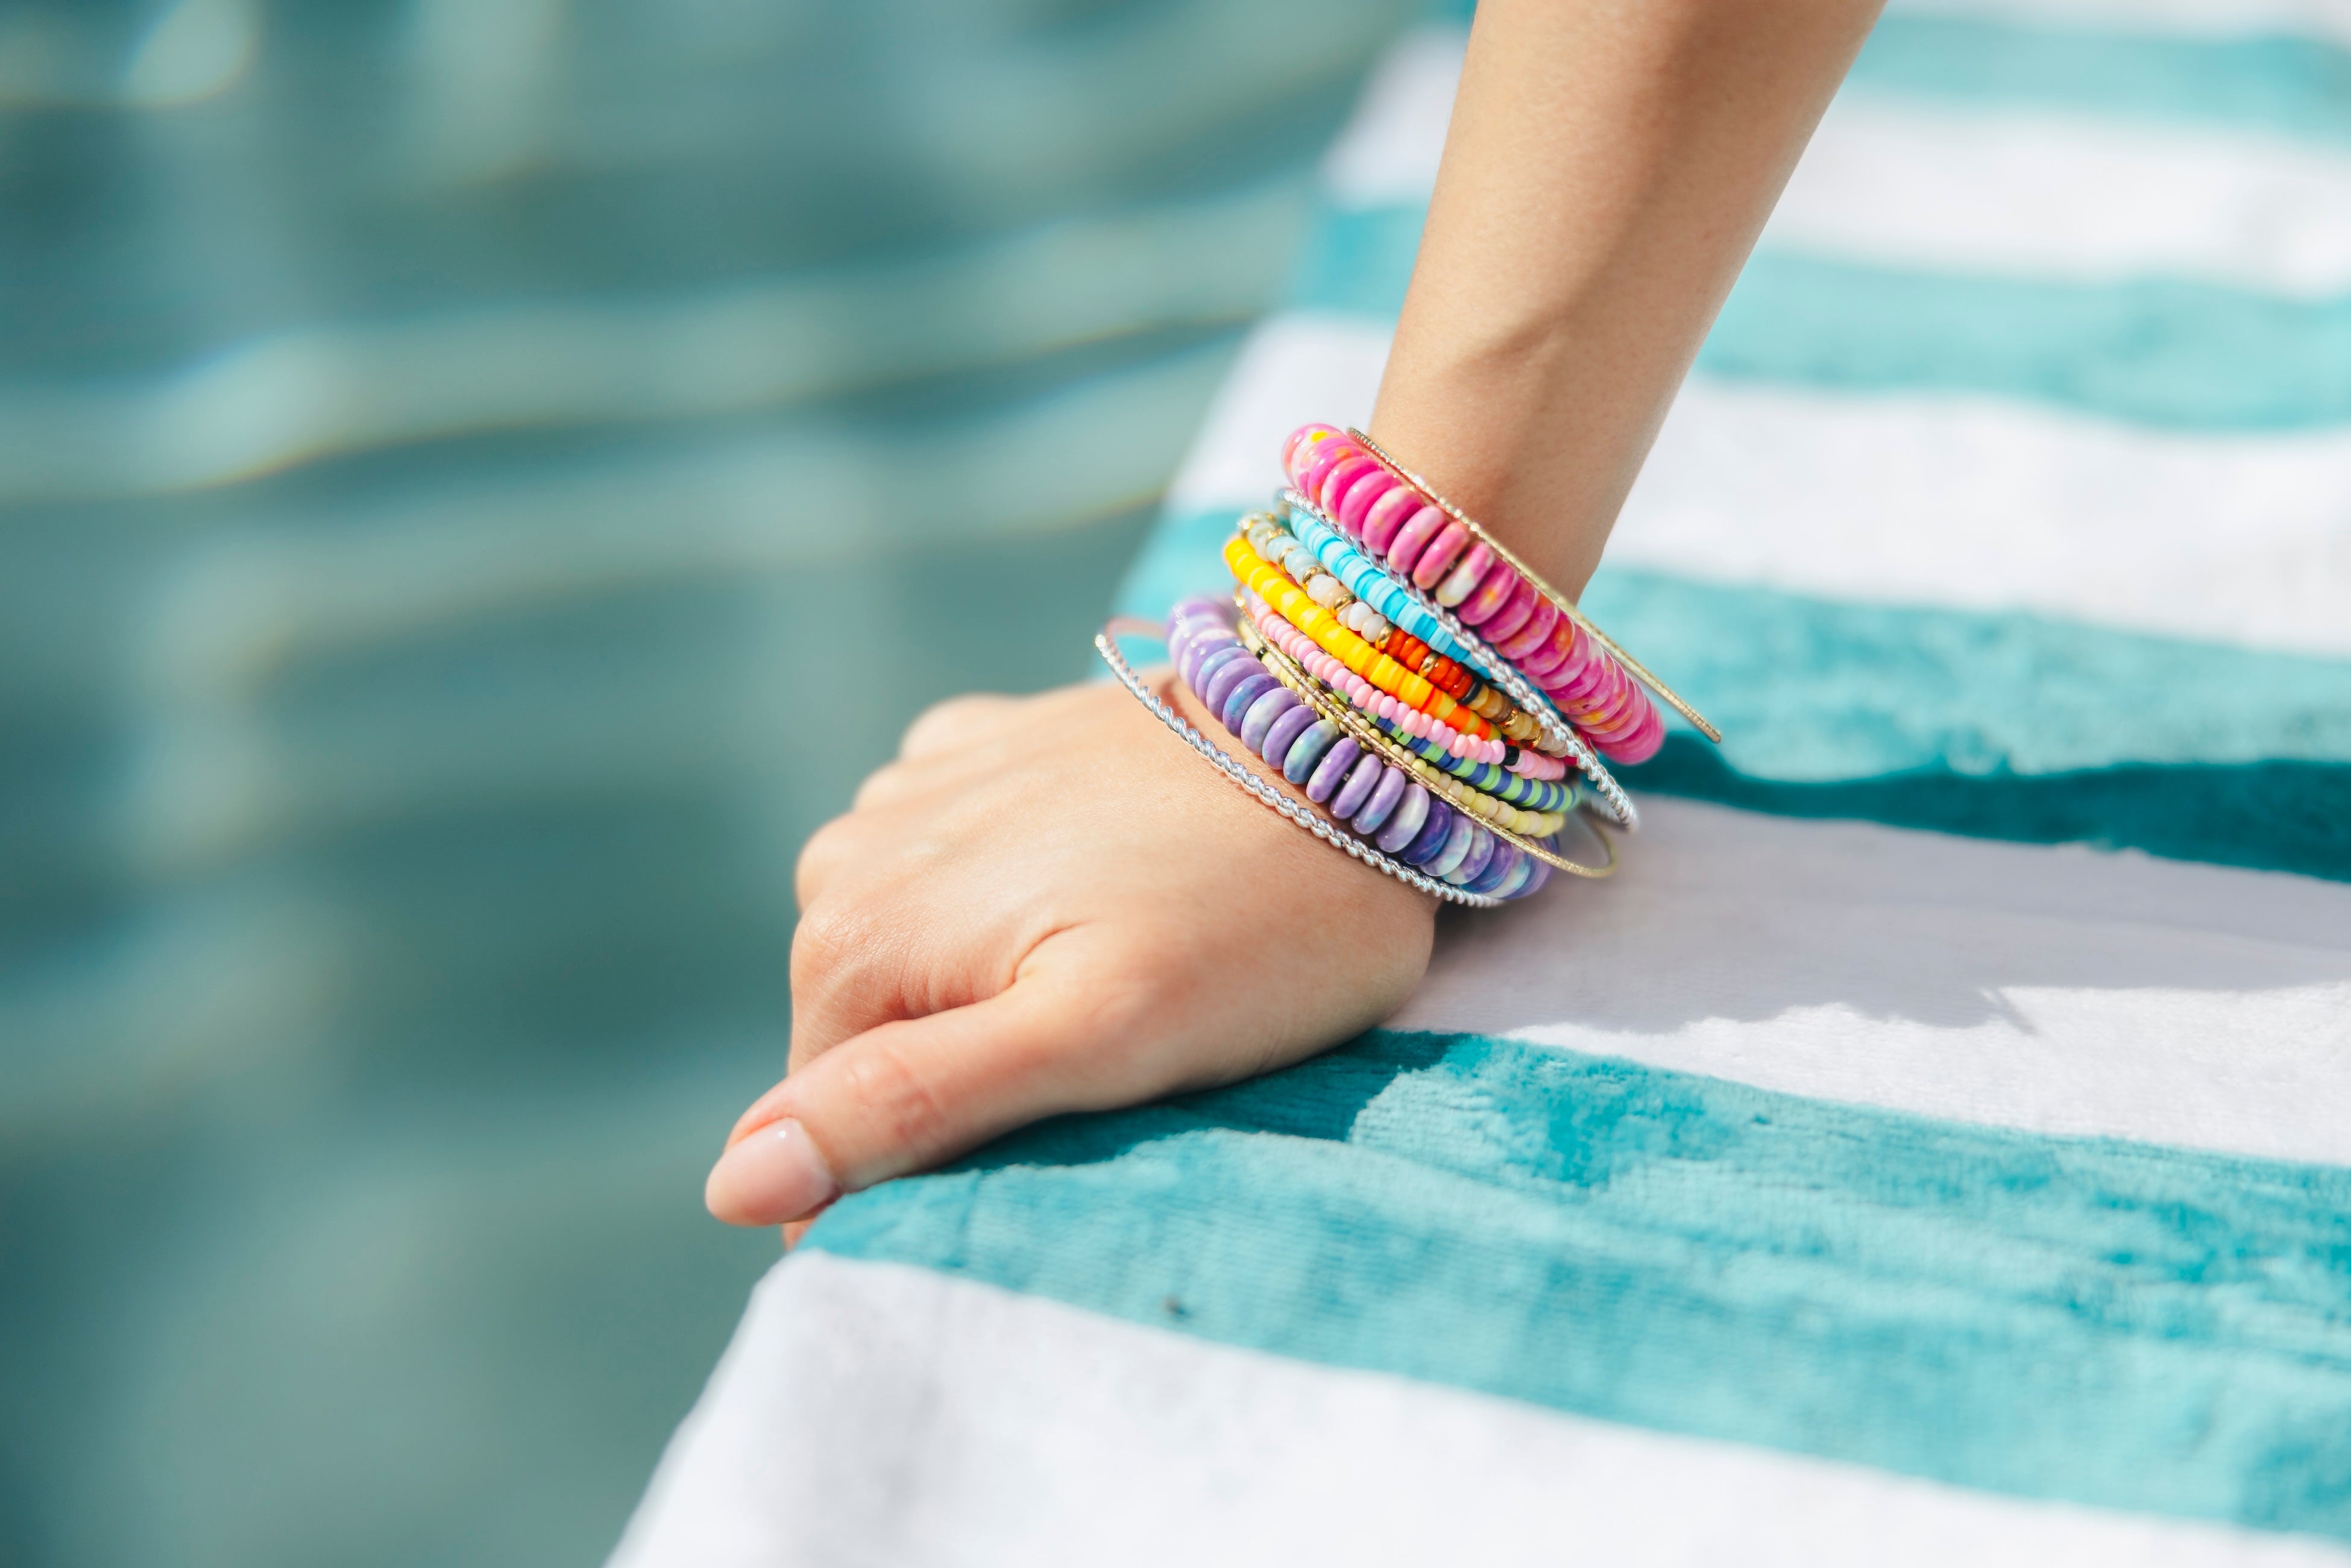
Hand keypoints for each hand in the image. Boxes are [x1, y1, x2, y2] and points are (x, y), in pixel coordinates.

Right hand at [702, 675, 1437, 1231]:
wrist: (1358, 744)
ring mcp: (915, 787)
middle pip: (874, 1037)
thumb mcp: (1093, 1041)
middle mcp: (851, 853)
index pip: (835, 1128)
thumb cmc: (1254, 923)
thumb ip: (910, 1107)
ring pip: (914, 953)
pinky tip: (1096, 884)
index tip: (1059, 1146)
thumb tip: (732, 1184)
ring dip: (992, 982)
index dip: (941, 1167)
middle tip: (1114, 1052)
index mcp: (853, 938)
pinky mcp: (983, 745)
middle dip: (971, 1070)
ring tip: (1118, 965)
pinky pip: (953, 857)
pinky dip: (1010, 893)